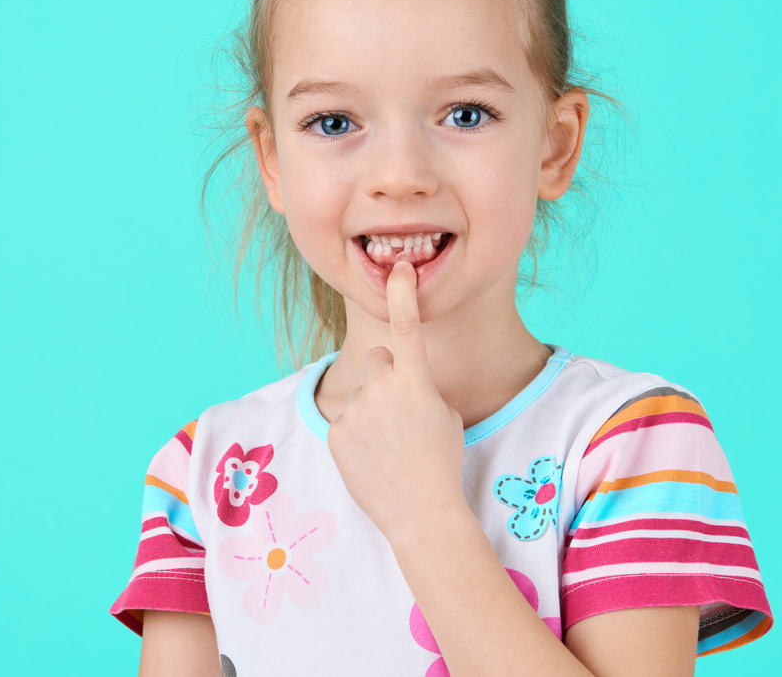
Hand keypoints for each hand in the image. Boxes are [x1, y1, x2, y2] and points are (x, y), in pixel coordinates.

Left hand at [326, 261, 466, 543]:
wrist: (422, 513)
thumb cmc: (442, 463)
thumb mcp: (445, 416)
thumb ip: (421, 389)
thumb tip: (402, 385)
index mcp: (416, 381)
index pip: (407, 326)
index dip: (402, 293)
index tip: (399, 268)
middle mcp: (381, 388)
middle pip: (377, 360)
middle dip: (386, 375)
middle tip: (400, 411)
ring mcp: (355, 410)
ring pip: (362, 395)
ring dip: (372, 411)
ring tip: (389, 447)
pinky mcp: (336, 432)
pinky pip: (346, 422)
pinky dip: (357, 436)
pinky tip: (373, 459)